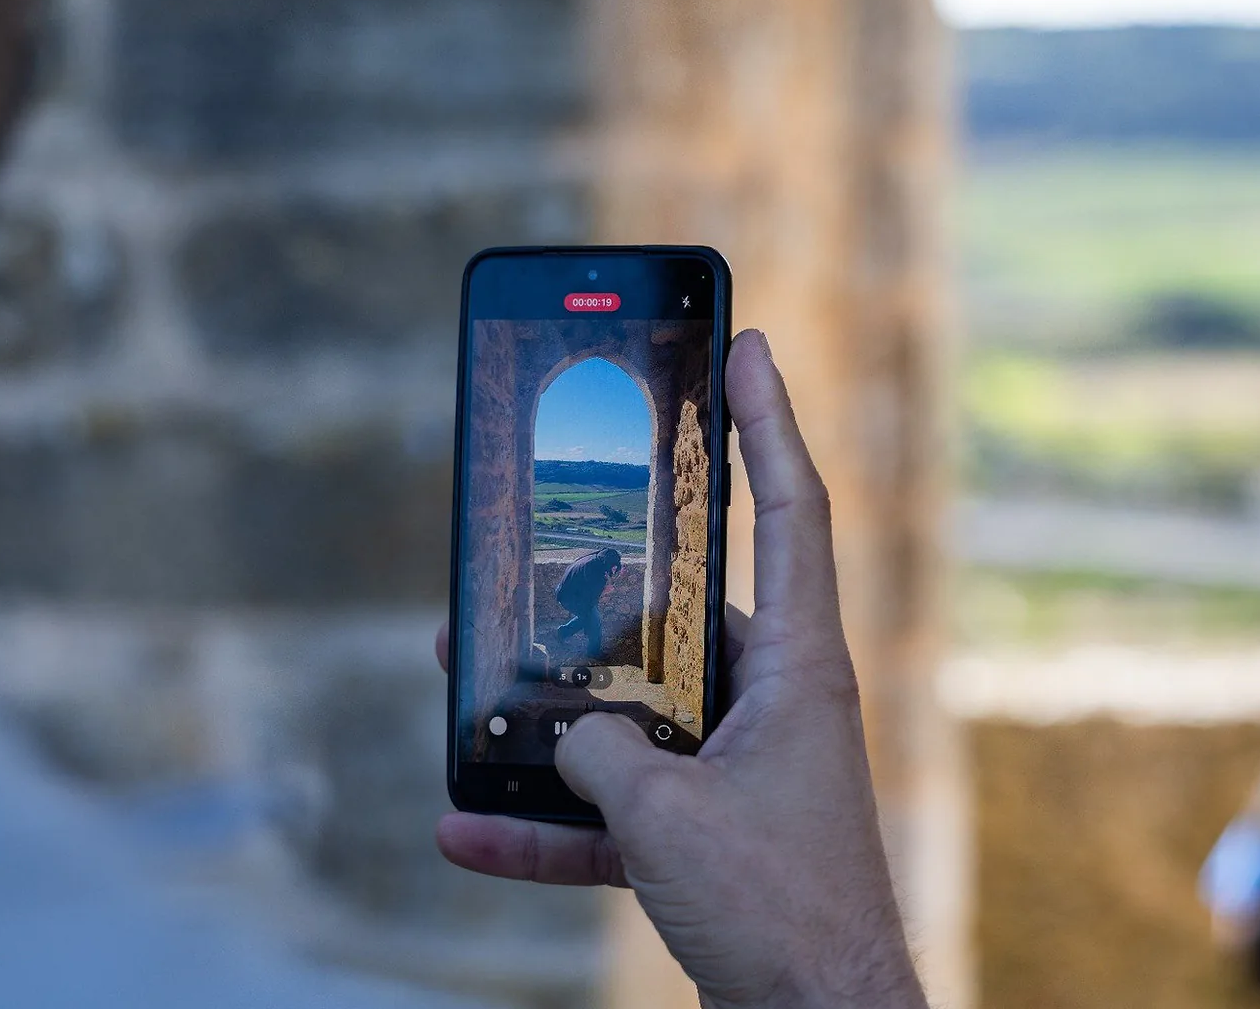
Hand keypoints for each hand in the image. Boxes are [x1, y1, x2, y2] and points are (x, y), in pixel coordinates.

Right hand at [433, 331, 925, 1008]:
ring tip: (460, 674)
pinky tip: (465, 829)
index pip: (791, 510)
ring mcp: (740, 771)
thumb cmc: (780, 913)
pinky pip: (615, 813)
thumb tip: (560, 735)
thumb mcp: (669, 817)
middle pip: (679, 612)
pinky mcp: (709, 837)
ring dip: (549, 710)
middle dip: (591, 587)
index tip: (744, 345)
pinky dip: (547, 823)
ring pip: (631, 714)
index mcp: (799, 668)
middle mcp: (775, 704)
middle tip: (527, 541)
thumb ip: (600, 755)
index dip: (767, 422)